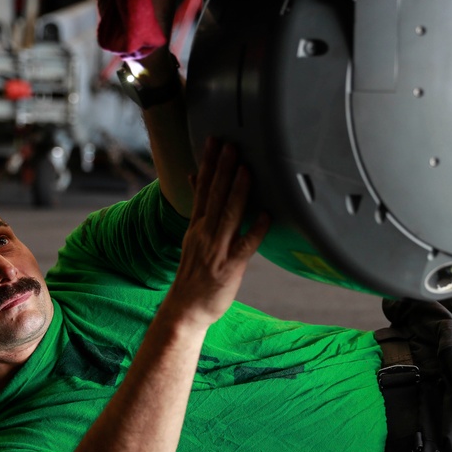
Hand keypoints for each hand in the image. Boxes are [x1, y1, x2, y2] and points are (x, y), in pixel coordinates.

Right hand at [164, 138, 269, 328]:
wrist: (185, 309)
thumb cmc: (194, 273)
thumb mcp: (192, 237)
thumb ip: (199, 208)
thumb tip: (193, 178)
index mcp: (197, 226)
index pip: (202, 189)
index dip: (208, 165)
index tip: (213, 142)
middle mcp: (205, 234)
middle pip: (214, 196)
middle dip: (222, 169)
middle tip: (230, 145)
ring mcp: (217, 250)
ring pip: (228, 215)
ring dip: (237, 191)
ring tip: (246, 169)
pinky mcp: (229, 267)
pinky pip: (245, 246)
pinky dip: (256, 230)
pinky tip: (266, 215)